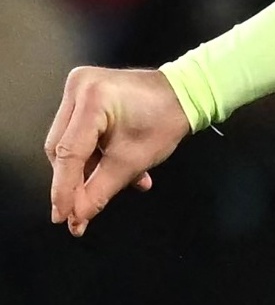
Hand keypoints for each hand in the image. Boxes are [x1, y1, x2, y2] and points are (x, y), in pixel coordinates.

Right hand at [43, 66, 192, 235]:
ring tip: (121, 182)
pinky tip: (116, 167)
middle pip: (62, 147)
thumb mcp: (134, 161)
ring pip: (68, 142)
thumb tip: (78, 217)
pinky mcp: (81, 93)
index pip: (68, 153)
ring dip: (89, 168)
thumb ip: (101, 190)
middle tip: (83, 211)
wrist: (183, 93)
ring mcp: (77, 87)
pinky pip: (77, 132)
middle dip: (74, 180)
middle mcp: (77, 87)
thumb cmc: (166, 120)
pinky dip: (93, 153)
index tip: (62, 217)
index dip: (63, 189)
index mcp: (92, 99)